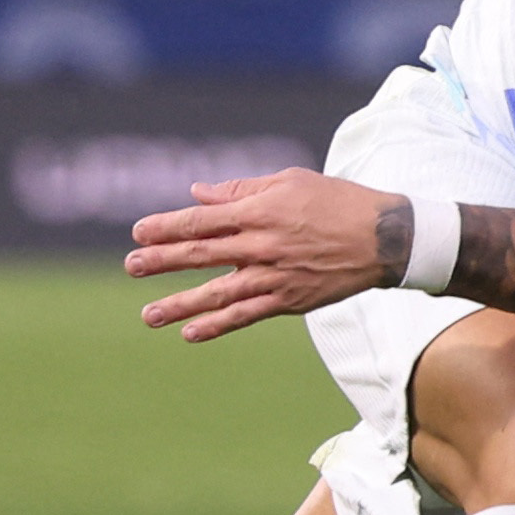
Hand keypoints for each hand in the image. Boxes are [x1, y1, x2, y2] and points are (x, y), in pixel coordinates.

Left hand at [125, 169, 399, 343]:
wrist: (385, 238)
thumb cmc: (336, 201)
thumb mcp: (289, 181)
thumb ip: (240, 189)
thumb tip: (198, 194)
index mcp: (260, 210)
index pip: (202, 220)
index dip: (167, 226)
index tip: (138, 232)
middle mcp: (262, 244)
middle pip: (202, 254)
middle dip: (161, 261)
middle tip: (130, 267)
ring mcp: (275, 276)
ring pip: (219, 292)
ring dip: (180, 304)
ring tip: (149, 314)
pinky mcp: (289, 301)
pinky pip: (246, 315)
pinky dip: (217, 325)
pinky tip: (190, 333)